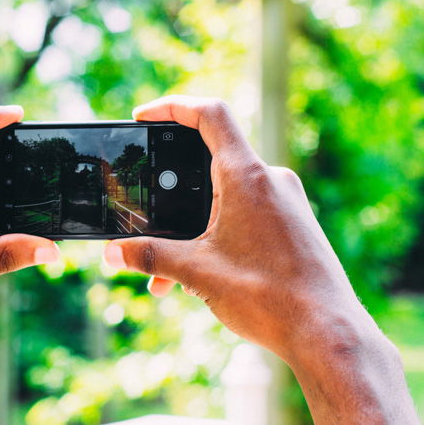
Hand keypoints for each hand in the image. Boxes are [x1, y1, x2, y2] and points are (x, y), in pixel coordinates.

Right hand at [104, 96, 415, 423]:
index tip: (142, 117)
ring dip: (192, 224)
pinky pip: (245, 213)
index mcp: (246, 177)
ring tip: (168, 271)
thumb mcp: (197, 272)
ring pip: (225, 195)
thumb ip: (150, 256)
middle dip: (172, 188)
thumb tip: (112, 253)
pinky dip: (215, 233)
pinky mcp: (292, 223)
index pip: (209, 114)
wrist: (326, 333)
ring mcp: (285, 201)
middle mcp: (270, 180)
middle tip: (146, 209)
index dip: (171, 106)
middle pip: (210, 159)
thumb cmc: (269, 297)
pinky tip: (197, 276)